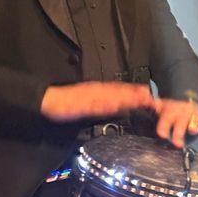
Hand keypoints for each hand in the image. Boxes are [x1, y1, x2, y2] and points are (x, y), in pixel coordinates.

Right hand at [40, 81, 155, 122]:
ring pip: (109, 97)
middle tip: (148, 96)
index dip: (133, 91)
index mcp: (97, 90)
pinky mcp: (80, 105)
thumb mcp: (88, 102)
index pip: (118, 90)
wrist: (48, 100)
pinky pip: (94, 105)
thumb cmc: (67, 102)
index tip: (147, 93)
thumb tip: (117, 105)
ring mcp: (88, 98)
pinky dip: (105, 105)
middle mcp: (95, 91)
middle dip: (133, 94)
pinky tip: (115, 106)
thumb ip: (103, 103)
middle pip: (117, 92)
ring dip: (124, 98)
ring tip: (137, 99)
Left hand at [154, 98, 197, 148]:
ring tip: (194, 129)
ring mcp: (192, 115)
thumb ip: (153, 105)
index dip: (164, 127)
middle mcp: (182, 113)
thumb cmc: (170, 106)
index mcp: (170, 111)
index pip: (166, 119)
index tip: (162, 134)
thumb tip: (147, 101)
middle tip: (177, 143)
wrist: (183, 96)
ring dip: (195, 124)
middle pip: (180, 123)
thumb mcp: (159, 106)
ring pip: (194, 120)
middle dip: (179, 133)